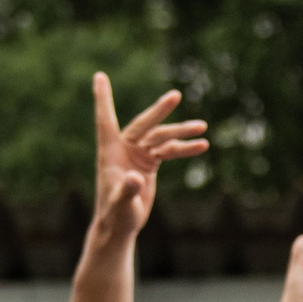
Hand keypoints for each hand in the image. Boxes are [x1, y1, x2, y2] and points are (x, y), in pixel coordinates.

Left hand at [90, 73, 208, 241]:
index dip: (103, 98)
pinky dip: (184, 149)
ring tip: (202, 128)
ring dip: (181, 133)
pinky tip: (202, 146)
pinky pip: (169, 151)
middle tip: (175, 96)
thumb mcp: (122, 204)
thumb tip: (136, 178)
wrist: (121, 225)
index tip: (99, 76)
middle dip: (160, 111)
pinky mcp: (149, 163)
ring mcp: (138, 154)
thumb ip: (127, 190)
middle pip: (144, 125)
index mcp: (111, 153)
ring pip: (161, 137)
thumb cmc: (116, 215)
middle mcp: (124, 149)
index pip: (106, 120)